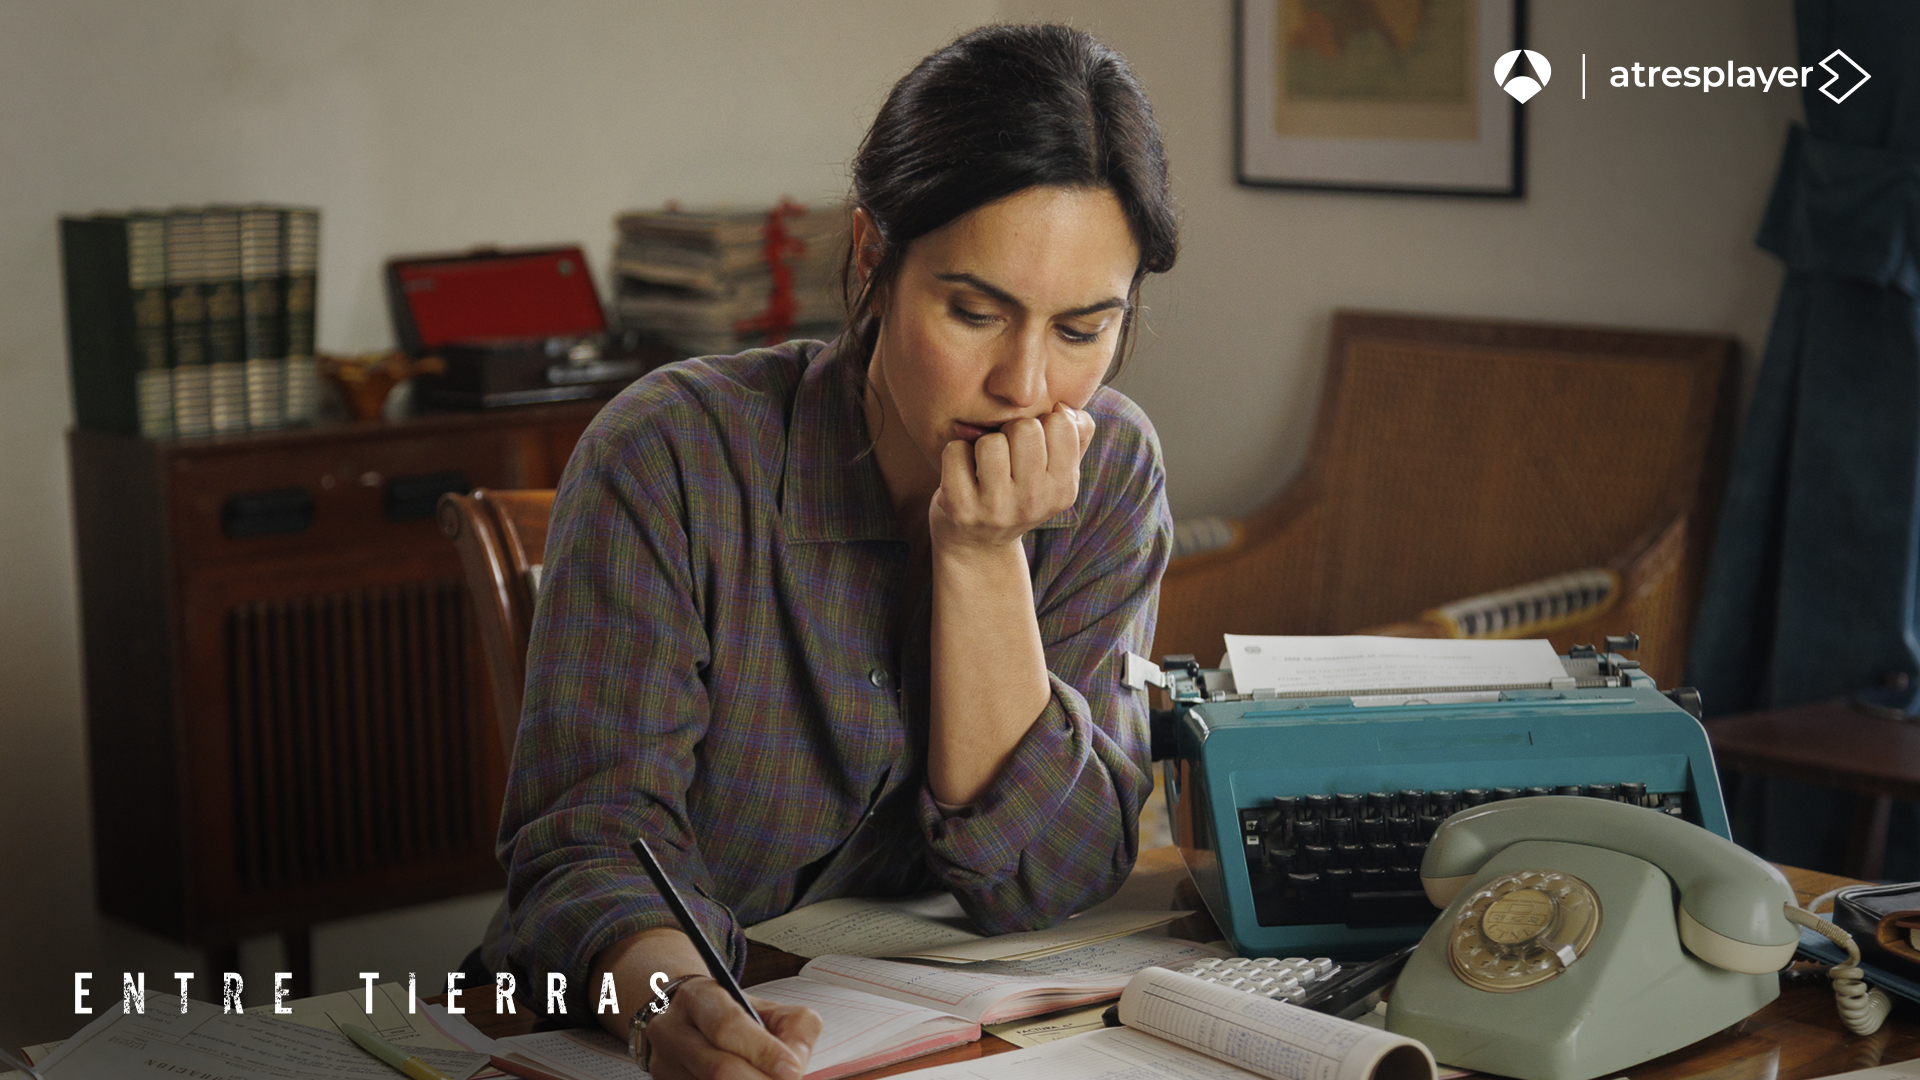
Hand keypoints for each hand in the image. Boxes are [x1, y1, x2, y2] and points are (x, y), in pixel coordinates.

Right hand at [643, 977, 819, 1079]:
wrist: (683, 1020)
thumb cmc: (730, 1015)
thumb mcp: (762, 1007)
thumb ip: (792, 1028)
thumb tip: (794, 1066)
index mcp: (697, 997)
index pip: (728, 1025)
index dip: (764, 1052)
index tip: (792, 1071)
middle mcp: (672, 1031)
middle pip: (718, 1068)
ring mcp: (665, 1065)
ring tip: (767, 1077)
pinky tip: (746, 1078)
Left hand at [930, 402, 1095, 551]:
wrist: (978, 544)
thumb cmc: (1019, 490)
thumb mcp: (1057, 469)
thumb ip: (1077, 432)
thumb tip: (1063, 407)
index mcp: (1064, 489)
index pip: (1060, 423)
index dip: (1041, 423)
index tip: (1030, 445)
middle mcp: (1035, 502)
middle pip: (1025, 429)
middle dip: (1010, 431)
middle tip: (1004, 454)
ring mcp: (997, 509)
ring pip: (990, 442)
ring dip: (981, 444)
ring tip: (983, 465)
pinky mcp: (961, 510)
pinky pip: (955, 452)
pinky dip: (954, 454)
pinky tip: (962, 472)